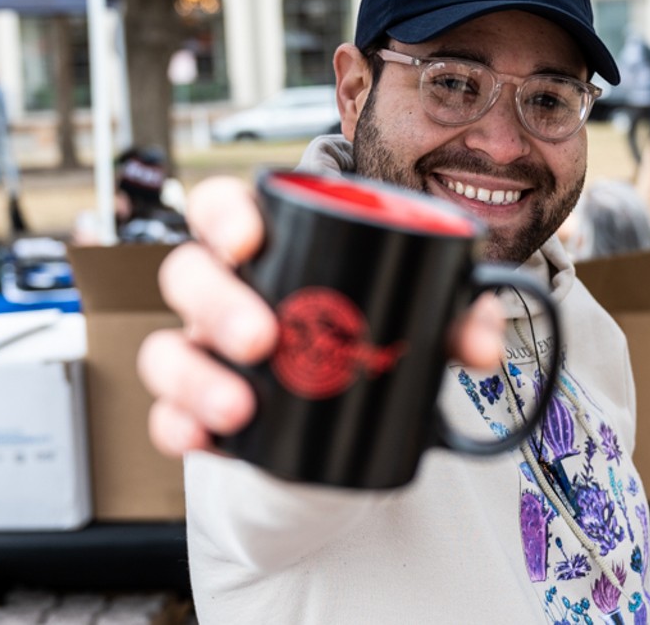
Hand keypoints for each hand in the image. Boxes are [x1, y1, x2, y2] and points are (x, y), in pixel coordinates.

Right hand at [137, 176, 506, 457]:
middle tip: (262, 337)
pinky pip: (167, 415)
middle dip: (215, 303)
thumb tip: (483, 342)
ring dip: (193, 376)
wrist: (353, 414)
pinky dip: (179, 428)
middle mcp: (226, 292)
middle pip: (187, 273)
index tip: (251, 240)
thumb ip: (456, 318)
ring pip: (167, 347)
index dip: (222, 214)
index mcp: (272, 247)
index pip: (223, 207)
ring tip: (240, 407)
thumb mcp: (416, 317)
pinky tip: (205, 440)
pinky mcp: (200, 408)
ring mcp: (206, 351)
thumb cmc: (369, 334)